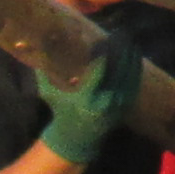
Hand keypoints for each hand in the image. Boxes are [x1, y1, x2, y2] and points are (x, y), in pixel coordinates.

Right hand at [36, 30, 143, 165]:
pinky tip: (136, 57)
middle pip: (118, 72)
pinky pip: (133, 86)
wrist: (76, 139)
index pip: (99, 72)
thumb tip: (38, 50)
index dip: (103, 55)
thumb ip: (43, 73)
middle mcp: (103, 102)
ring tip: (131, 40)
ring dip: (131, 58)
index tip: (104, 39)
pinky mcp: (123, 108)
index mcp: (86, 98)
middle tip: (121, 34)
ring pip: (129, 78)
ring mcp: (116, 106)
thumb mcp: (49, 94)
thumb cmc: (60, 112)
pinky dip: (136, 71)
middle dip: (121, 51)